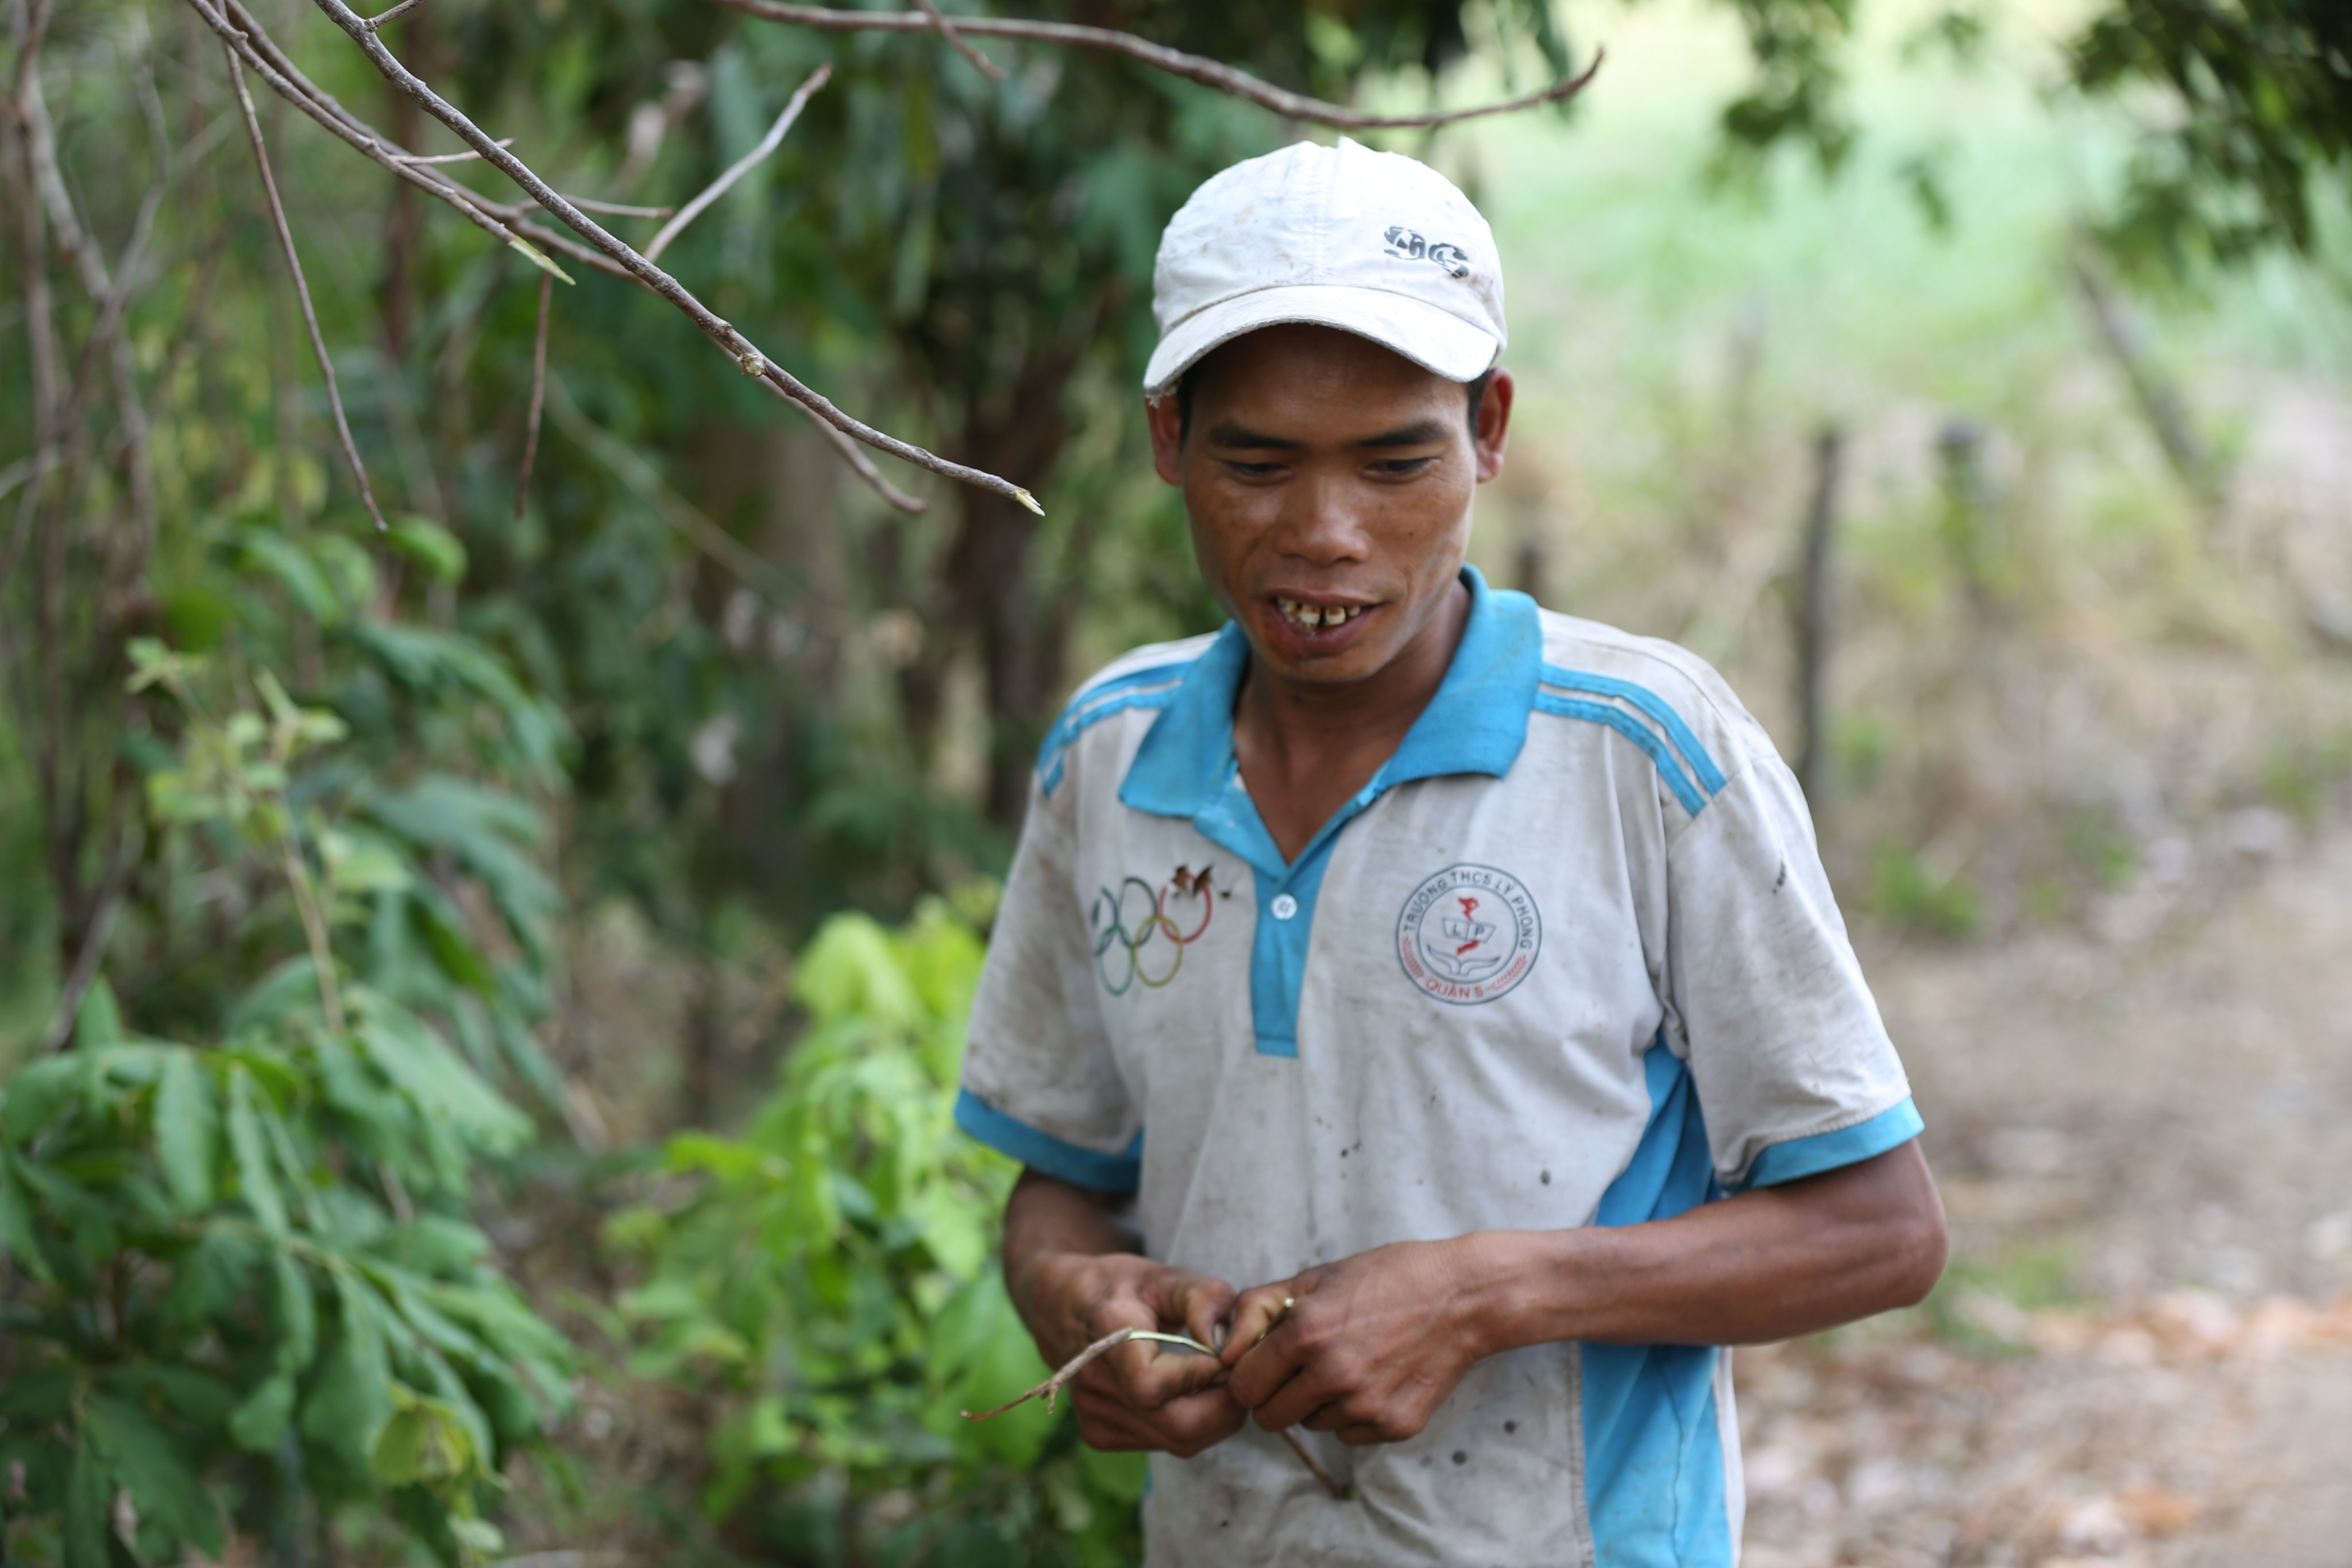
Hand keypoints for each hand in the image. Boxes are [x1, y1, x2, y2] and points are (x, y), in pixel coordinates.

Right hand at [1016, 1250, 1244, 1456]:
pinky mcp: (1099, 1435)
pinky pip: (1165, 1444)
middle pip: (1177, 1427)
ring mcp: (1093, 1415)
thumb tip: (1226, 1347)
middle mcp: (1093, 1384)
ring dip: (1215, 1418)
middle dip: (1225, 1407)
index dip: (1202, 1376)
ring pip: (1179, 1443)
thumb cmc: (1126, 1288)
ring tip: (1219, 1382)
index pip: (1154, 1384)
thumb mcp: (1166, 1276)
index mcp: (1104, 1336)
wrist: (1068, 1307)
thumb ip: (1204, 1299)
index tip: (1224, 1355)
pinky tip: (1190, 1394)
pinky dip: (1193, 1425)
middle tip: (1238, 1377)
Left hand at [1222, 1238, 1486, 1445]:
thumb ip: (1258, 1309)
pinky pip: (1349, 1435)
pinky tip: (1376, 1378)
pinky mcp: (1394, 1426)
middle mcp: (1333, 1374)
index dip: (1249, 1375)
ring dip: (1318, 1402)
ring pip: (1312, 1425)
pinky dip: (1354, 1414)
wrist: (1464, 1297)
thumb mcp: (1316, 1276)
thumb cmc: (1387, 1278)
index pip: (1244, 1386)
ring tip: (1349, 1363)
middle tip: (1300, 1369)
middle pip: (1270, 1418)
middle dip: (1276, 1396)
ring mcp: (1365, 1405)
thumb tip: (1225, 1352)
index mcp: (1306, 1333)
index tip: (1264, 1365)